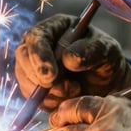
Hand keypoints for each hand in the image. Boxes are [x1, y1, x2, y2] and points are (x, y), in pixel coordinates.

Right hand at [14, 14, 130, 110]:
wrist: (108, 82)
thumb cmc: (107, 59)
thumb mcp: (107, 50)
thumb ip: (92, 50)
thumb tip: (68, 58)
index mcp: (54, 28)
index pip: (36, 37)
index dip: (39, 56)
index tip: (51, 75)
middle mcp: (39, 45)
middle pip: (23, 57)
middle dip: (38, 76)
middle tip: (62, 88)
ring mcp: (33, 65)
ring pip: (25, 80)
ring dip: (48, 92)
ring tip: (75, 90)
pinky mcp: (34, 86)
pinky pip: (32, 97)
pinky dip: (49, 102)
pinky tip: (68, 97)